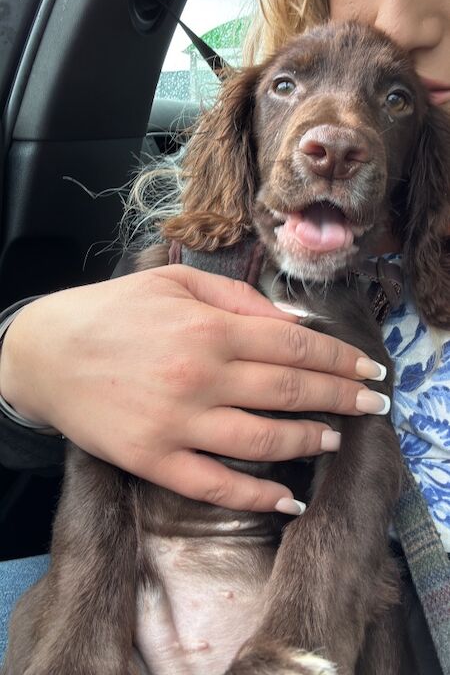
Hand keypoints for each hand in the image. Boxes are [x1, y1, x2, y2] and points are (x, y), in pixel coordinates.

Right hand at [0, 265, 383, 511]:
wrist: (44, 353)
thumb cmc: (111, 311)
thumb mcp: (173, 281)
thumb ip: (237, 297)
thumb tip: (291, 323)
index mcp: (208, 327)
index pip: (295, 345)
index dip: (340, 359)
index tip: (369, 370)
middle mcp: (201, 375)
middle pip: (291, 390)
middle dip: (342, 398)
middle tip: (373, 405)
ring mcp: (178, 423)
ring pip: (264, 441)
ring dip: (309, 442)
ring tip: (335, 440)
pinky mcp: (154, 460)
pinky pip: (216, 485)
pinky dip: (258, 496)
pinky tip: (287, 498)